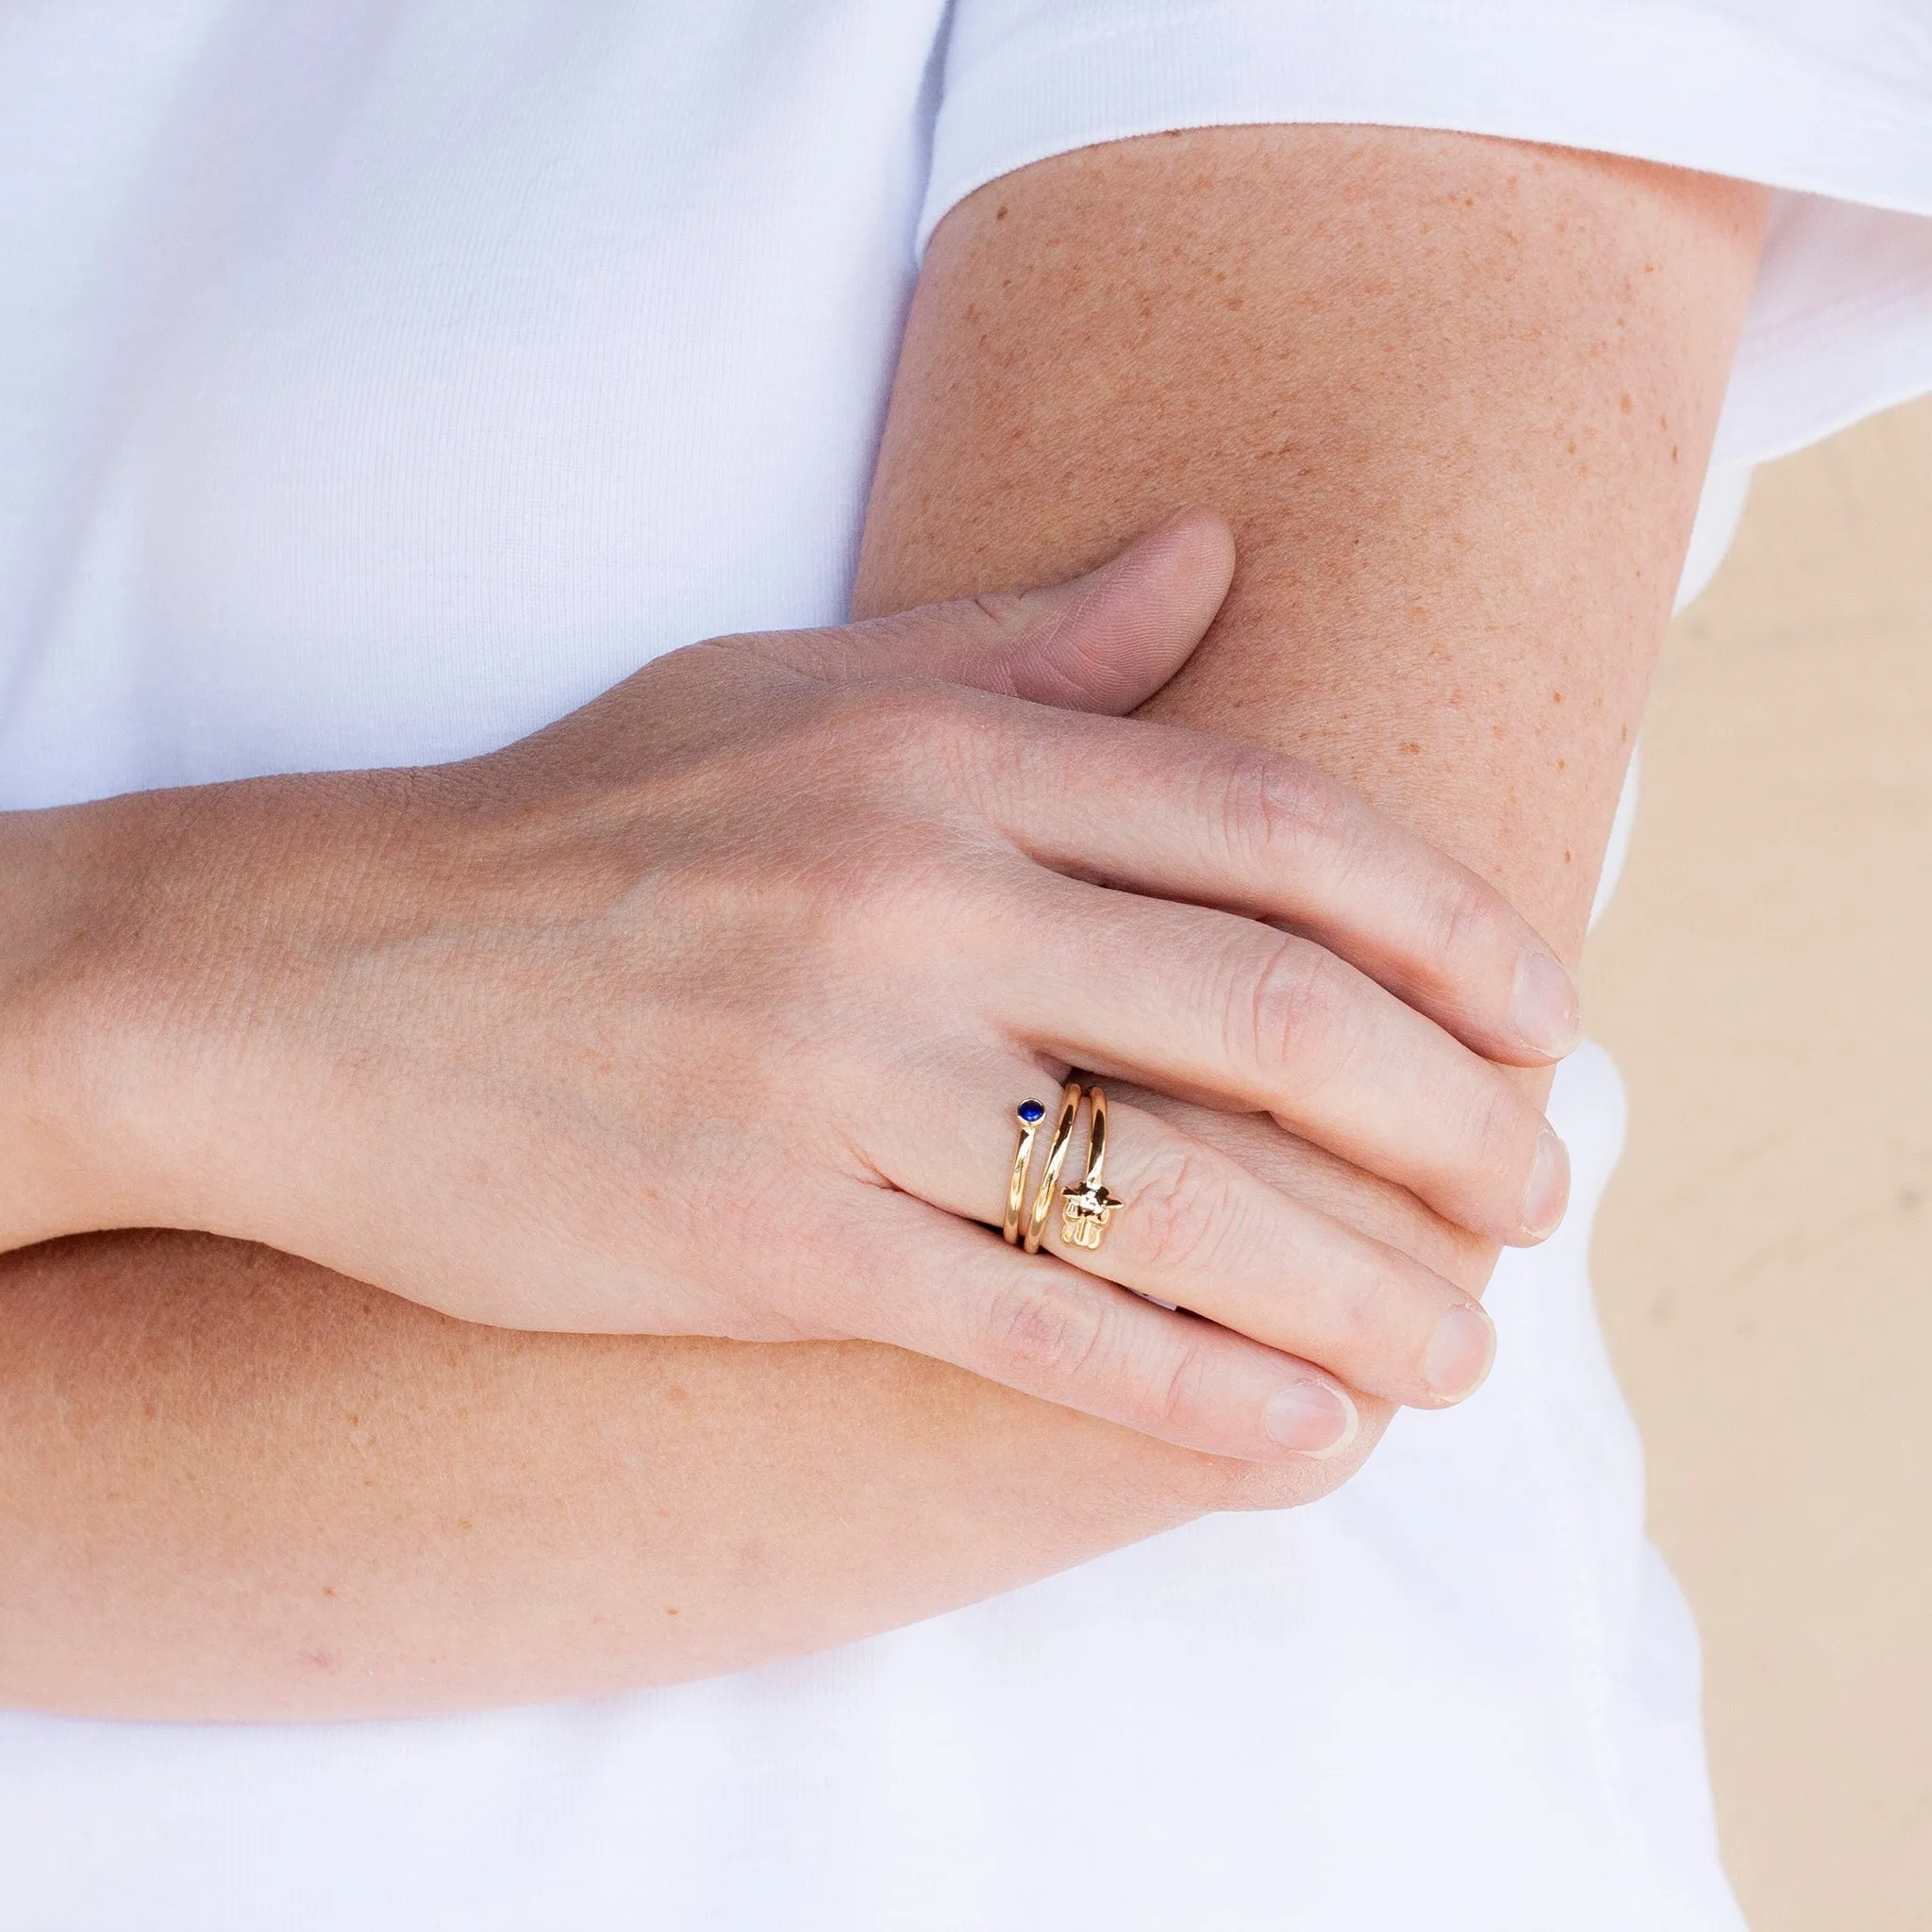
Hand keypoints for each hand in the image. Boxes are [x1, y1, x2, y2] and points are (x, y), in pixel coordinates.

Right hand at [18, 514, 1575, 1462]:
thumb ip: (1024, 641)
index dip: (1450, 934)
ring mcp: (839, 1076)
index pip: (1276, 834)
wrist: (312, 974)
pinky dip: (1190, 1390)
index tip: (1540, 1015)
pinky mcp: (763, 1240)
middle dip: (1454, 1119)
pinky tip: (1300, 1432)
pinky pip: (1030, 1324)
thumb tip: (1214, 560)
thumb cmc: (570, 826)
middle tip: (1540, 1189)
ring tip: (1459, 1351)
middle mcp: (911, 898)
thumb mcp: (792, 685)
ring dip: (1363, 1287)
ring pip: (1179, 1197)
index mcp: (939, 753)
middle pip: (1276, 1016)